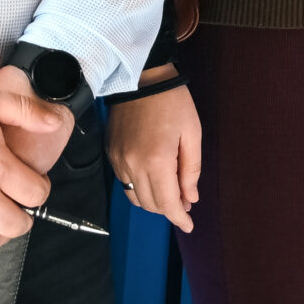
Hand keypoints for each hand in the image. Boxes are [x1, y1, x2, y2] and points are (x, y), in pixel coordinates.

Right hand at [106, 67, 201, 233]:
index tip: (189, 225)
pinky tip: (154, 178)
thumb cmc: (173, 103)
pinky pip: (125, 182)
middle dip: (169, 209)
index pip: (167, 202)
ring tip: (171, 192)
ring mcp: (119, 161)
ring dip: (153, 201)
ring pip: (135, 197)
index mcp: (157, 161)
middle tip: (185, 202)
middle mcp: (133, 165)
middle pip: (150, 204)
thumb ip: (191, 170)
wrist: (142, 78)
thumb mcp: (192, 133)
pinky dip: (140, 187)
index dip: (179, 218)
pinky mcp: (111, 154)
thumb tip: (191, 198)